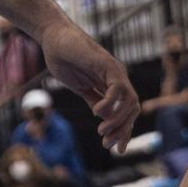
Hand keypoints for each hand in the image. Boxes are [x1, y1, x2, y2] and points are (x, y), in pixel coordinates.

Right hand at [37, 19, 139, 153]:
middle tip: (107, 144)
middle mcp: (117, 77)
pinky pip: (117, 88)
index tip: (114, 149)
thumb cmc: (64, 59)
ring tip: (101, 131)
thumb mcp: (81, 87)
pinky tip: (97, 112)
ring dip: (118, 121)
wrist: (54, 37)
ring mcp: (114, 70)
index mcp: (111, 84)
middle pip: (133, 108)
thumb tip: (104, 119)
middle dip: (123, 130)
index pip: (126, 111)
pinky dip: (110, 103)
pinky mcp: (106, 64)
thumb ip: (94, 99)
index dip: (123, 131)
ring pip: (130, 100)